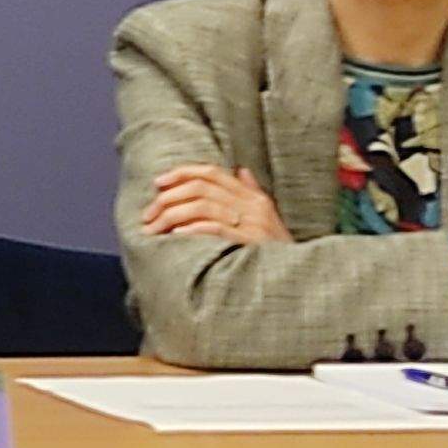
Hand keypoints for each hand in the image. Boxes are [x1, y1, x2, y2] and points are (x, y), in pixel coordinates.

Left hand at [140, 164, 290, 244]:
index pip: (212, 172)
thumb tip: (241, 170)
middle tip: (148, 215)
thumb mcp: (268, 218)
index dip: (181, 173)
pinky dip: (192, 229)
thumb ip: (252, 193)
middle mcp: (253, 205)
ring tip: (155, 229)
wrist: (299, 277)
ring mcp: (252, 224)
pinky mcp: (249, 243)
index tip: (158, 183)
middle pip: (201, 188)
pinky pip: (215, 228)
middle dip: (168, 199)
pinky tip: (176, 235)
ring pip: (202, 206)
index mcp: (253, 197)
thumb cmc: (277, 251)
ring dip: (171, 216)